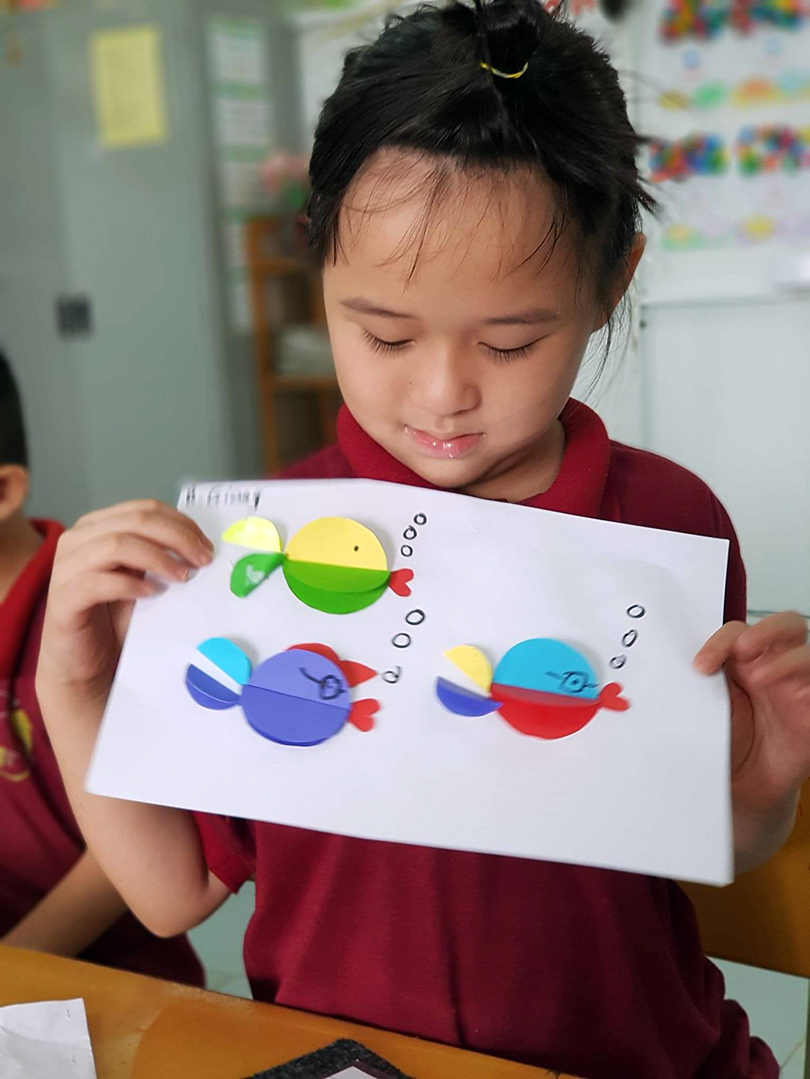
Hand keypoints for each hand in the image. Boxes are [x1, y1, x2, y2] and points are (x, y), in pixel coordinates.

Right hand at [37, 500, 213, 709]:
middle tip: (202, 560)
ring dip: (157, 558)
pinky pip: (98, 582)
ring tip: (181, 577)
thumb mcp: (141, 578)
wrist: (84, 663)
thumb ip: (158, 556)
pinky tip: (151, 593)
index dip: (180, 523)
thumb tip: (200, 548)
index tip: (206, 545)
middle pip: (135, 522)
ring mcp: (65, 567)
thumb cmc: (113, 619)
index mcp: (98, 527)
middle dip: (176, 538)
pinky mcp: (63, 598)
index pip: (144, 509)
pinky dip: (130, 584)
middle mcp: (77, 539)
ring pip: (116, 545)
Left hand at [695, 613, 809, 864]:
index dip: (721, 641)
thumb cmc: (717, 744)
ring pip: (807, 656)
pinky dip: (809, 687)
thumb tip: (661, 669)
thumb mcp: (702, 710)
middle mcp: (774, 668)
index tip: (700, 667)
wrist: (737, 790)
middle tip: (743, 652)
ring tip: (760, 680)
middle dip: (767, 632)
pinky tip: (790, 699)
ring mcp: (798, 691)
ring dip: (786, 661)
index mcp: (743, 662)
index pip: (739, 631)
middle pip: (788, 626)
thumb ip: (696, 686)